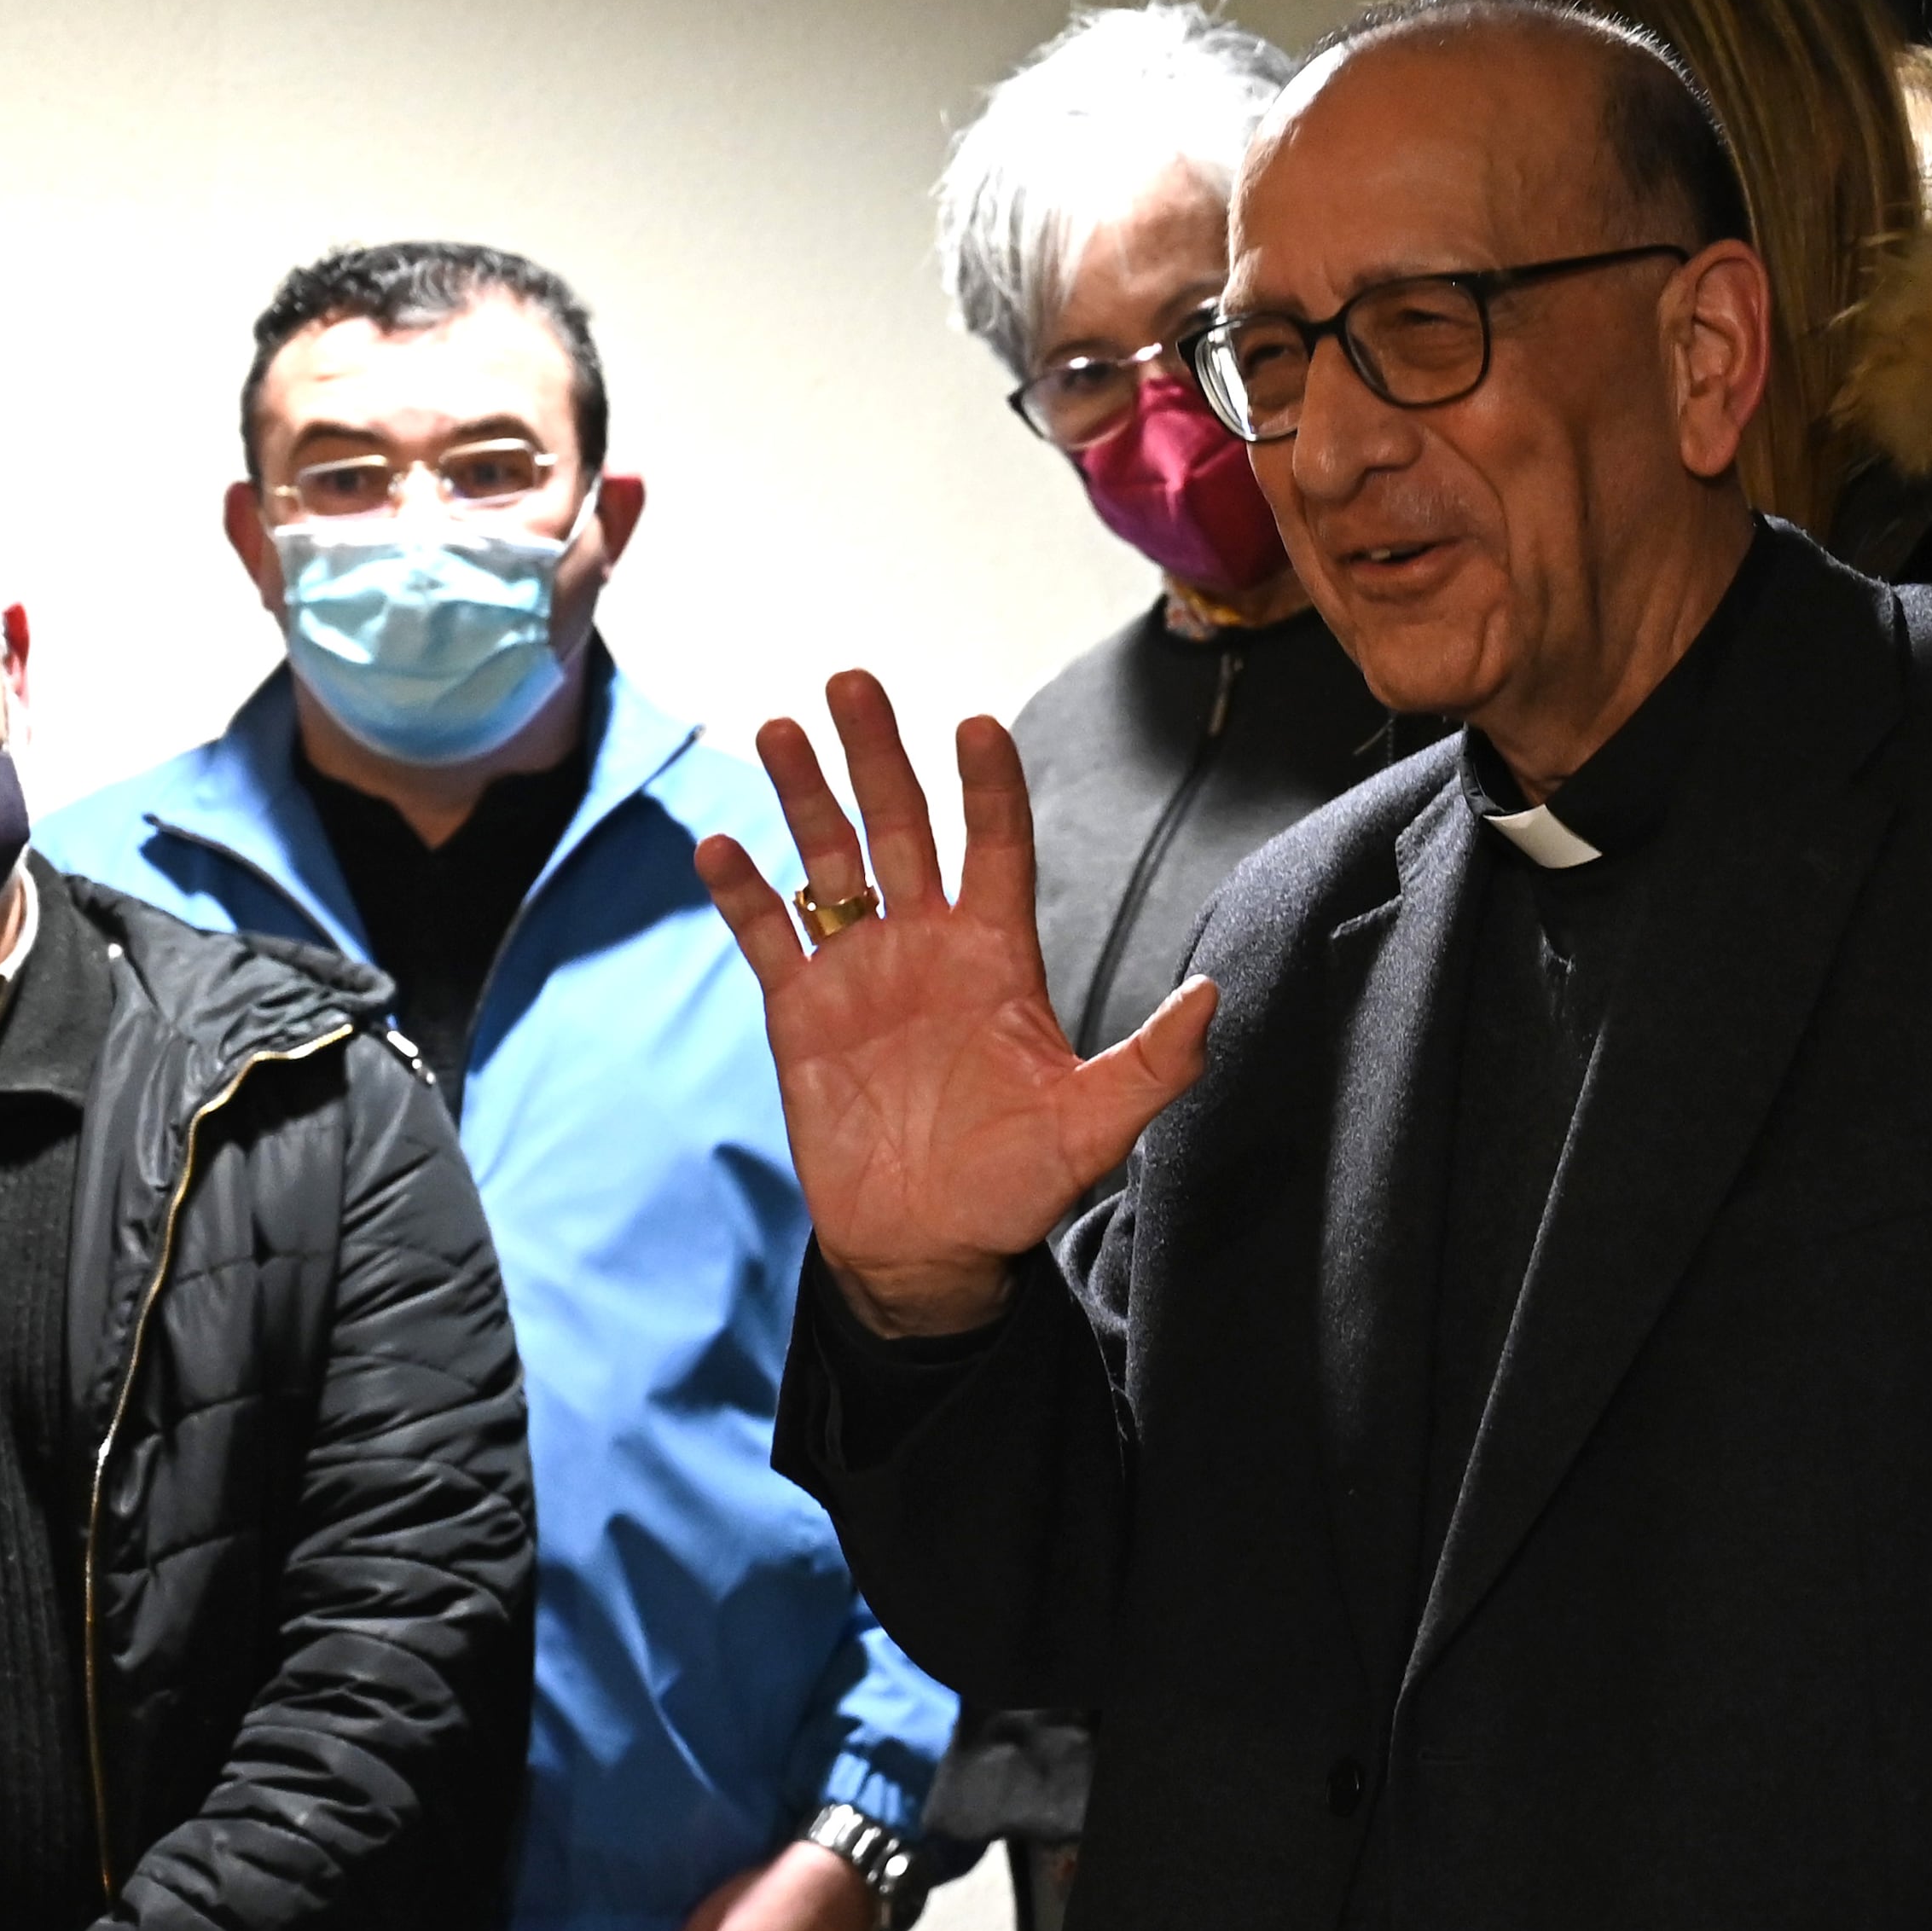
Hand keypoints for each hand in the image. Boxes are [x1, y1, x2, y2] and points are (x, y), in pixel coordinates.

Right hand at [690, 672, 1214, 1337]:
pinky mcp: (800, 1013)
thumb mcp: (1093, 1130)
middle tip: (853, 682)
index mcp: (997, 956)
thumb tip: (1212, 997)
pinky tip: (719, 845)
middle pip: (900, 827)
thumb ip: (1152, 1065)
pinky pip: (768, 936)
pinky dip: (742, 893)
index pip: (996, 846)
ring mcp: (859, 973)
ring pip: (828, 862)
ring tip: (780, 731)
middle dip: (878, 755)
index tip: (978, 726)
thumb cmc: (1014, 1187)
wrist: (927, 1248)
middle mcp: (926, 945)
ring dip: (804, 798)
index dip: (989, 787)